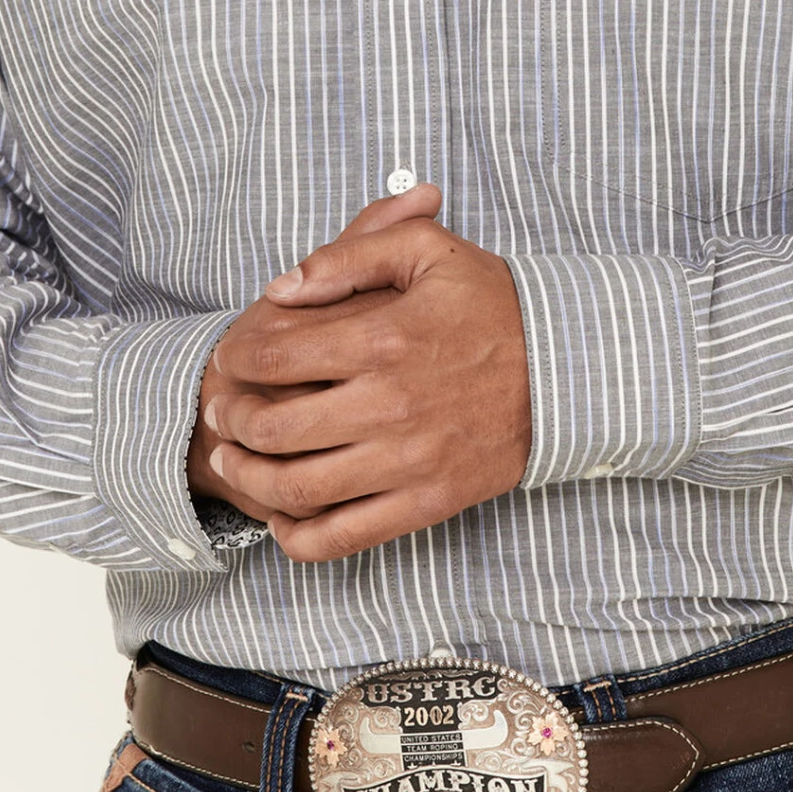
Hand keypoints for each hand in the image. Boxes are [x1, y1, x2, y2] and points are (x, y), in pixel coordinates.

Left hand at [206, 189, 532, 561]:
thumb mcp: (428, 253)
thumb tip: (281, 288)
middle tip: (221, 410)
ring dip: (250, 478)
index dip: (237, 357)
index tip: (229, 358)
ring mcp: (409, 462)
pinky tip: (282, 519)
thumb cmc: (496, 305)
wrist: (570, 370)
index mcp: (384, 340)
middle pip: (275, 428)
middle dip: (233, 419)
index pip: (276, 356)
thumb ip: (350, 255)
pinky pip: (346, 537)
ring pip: (298, 489)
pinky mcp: (428, 502)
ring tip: (235, 461)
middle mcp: (390, 406)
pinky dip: (300, 538)